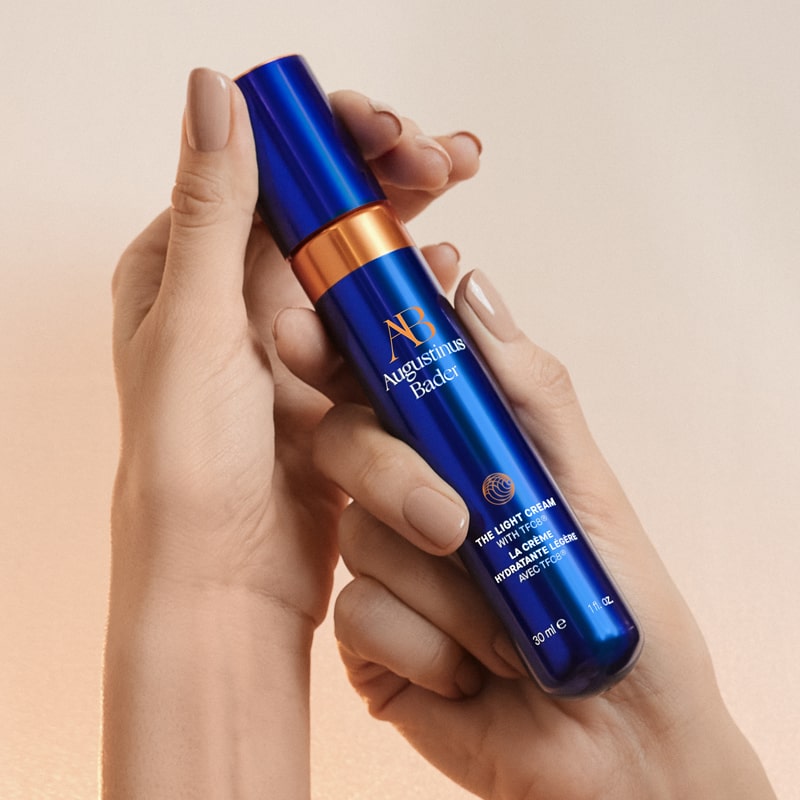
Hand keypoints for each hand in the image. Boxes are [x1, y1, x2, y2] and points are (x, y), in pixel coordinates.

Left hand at [103, 66, 479, 797]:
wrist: (225, 582)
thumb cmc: (191, 469)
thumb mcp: (195, 327)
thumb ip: (210, 212)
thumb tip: (214, 89)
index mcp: (182, 268)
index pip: (261, 173)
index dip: (329, 140)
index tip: (391, 131)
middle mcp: (231, 298)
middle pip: (317, 208)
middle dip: (385, 172)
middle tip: (451, 156)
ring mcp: (286, 342)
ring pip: (354, 258)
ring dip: (406, 223)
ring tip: (458, 190)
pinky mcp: (329, 383)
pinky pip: (377, 319)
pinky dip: (410, 292)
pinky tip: (444, 269)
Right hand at [277, 270, 775, 798]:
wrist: (614, 747)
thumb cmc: (616, 606)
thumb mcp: (585, 486)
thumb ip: (526, 387)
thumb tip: (470, 287)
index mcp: (456, 454)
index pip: (382, 380)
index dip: (339, 345)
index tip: (308, 327)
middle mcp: (411, 500)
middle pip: (345, 443)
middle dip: (392, 478)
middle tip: (453, 528)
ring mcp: (386, 568)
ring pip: (358, 535)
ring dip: (439, 589)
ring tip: (500, 631)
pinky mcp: (370, 637)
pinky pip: (359, 615)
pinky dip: (422, 646)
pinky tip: (468, 674)